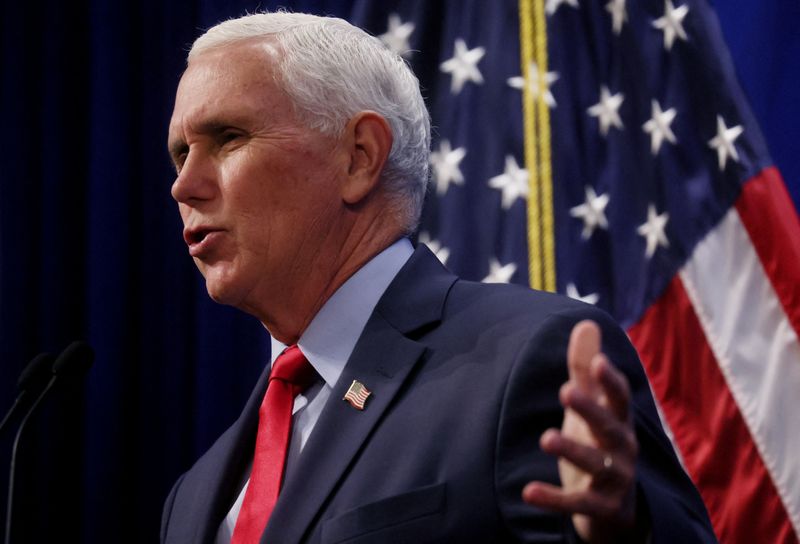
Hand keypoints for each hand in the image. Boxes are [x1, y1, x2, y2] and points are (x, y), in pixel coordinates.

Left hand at [522, 320, 638, 542]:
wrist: (615, 508)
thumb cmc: (598, 443)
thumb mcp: (592, 406)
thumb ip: (585, 369)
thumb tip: (586, 323)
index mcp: (619, 422)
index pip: (620, 399)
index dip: (611, 381)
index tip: (600, 361)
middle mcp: (622, 450)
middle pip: (610, 429)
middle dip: (591, 410)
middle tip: (566, 391)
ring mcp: (614, 480)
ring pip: (596, 465)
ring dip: (572, 451)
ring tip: (546, 437)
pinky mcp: (600, 507)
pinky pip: (577, 503)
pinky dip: (554, 498)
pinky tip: (528, 491)